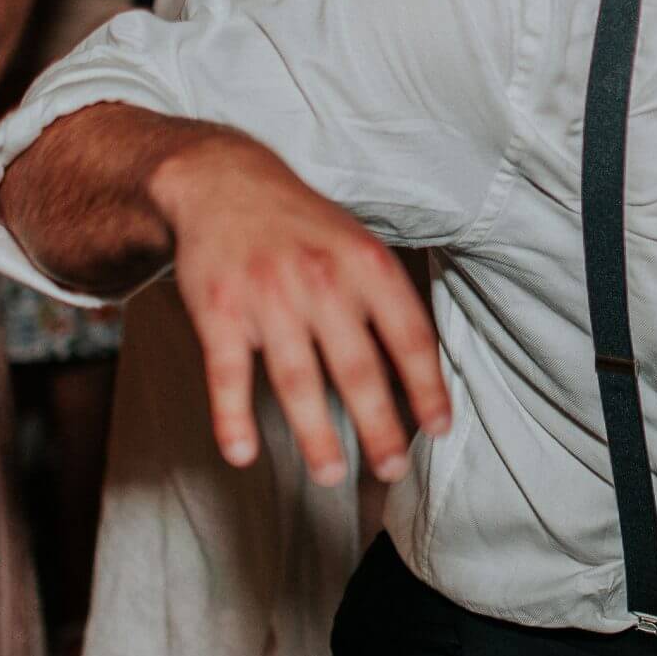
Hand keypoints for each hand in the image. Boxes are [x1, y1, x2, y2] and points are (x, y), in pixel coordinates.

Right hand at [151, 131, 448, 482]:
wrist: (222, 181)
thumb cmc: (302, 225)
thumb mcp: (356, 243)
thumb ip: (385, 301)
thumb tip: (418, 376)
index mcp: (366, 263)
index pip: (410, 337)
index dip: (427, 389)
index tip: (437, 430)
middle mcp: (321, 280)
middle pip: (358, 369)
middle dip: (380, 427)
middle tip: (393, 470)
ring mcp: (268, 297)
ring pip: (297, 381)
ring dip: (316, 435)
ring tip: (332, 474)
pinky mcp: (219, 311)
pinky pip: (228, 375)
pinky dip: (232, 419)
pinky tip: (242, 454)